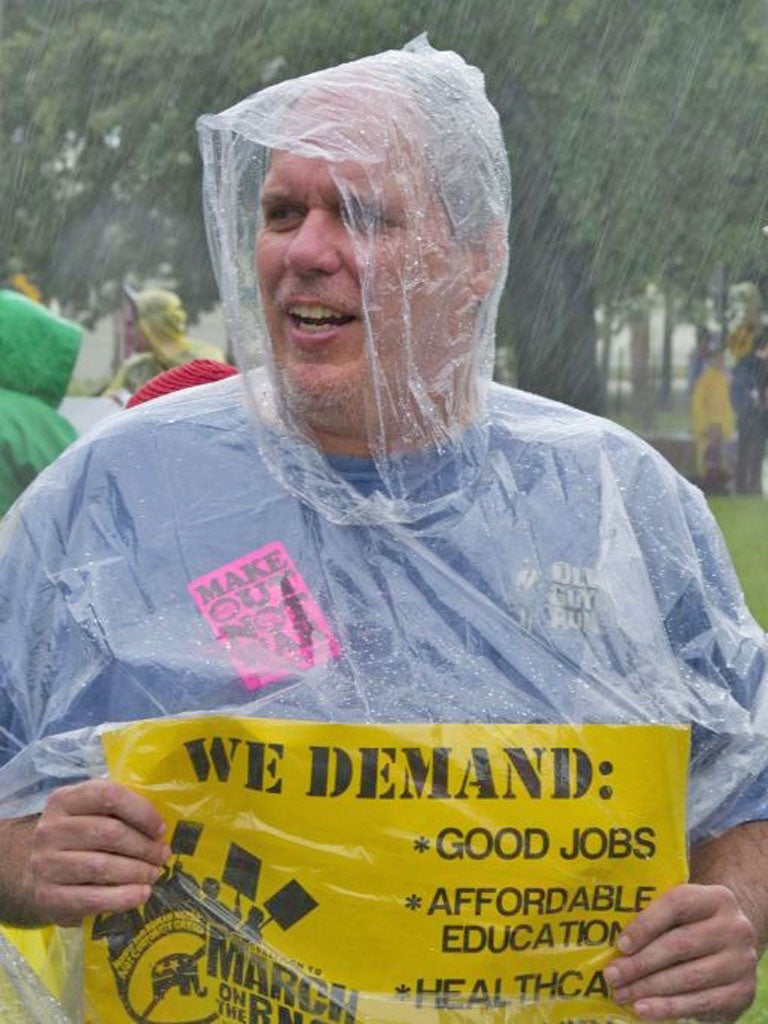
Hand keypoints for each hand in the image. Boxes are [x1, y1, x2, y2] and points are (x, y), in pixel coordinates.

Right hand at [24, 779, 169, 925]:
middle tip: (162, 855)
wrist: (35, 876)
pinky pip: (92, 898)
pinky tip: (142, 894)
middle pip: (109, 832)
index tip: (160, 829)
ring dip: (137, 871)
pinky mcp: (47, 897)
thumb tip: (159, 828)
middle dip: (144, 846)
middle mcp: (50, 829)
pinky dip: (123, 897)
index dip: (141, 811)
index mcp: (64, 800)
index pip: (108, 795)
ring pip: (102, 866)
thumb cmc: (76, 840)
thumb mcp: (89, 815)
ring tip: (154, 874)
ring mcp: (45, 864)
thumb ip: (117, 812)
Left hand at [604, 883, 756, 1020]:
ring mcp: (741, 962)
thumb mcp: (683, 912)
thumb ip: (656, 916)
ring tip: (621, 993)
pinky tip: (643, 1009)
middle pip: (679, 944)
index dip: (646, 924)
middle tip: (612, 975)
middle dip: (640, 963)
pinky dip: (668, 1007)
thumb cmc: (694, 925)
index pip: (677, 904)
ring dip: (649, 988)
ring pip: (688, 976)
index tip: (620, 944)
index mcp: (716, 898)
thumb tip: (613, 942)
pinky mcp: (742, 992)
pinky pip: (699, 1002)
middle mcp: (735, 927)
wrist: (733, 949)